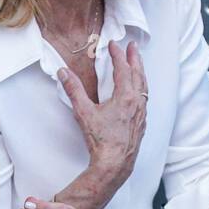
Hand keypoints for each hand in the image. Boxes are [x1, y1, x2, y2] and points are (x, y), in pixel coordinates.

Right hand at [58, 40, 147, 192]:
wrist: (114, 164)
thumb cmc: (101, 140)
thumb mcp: (84, 112)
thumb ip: (74, 90)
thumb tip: (63, 73)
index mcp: (126, 97)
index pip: (123, 69)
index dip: (118, 55)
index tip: (113, 45)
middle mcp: (137, 103)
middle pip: (139, 74)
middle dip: (135, 58)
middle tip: (133, 46)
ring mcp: (141, 114)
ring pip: (144, 87)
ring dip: (140, 73)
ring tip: (138, 65)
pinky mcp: (141, 124)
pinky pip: (145, 100)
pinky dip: (142, 89)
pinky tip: (139, 92)